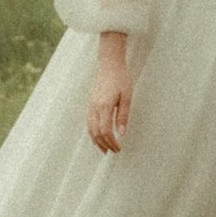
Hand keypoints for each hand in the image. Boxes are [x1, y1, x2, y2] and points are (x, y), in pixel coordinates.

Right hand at [88, 38, 132, 152]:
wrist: (109, 65)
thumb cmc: (121, 79)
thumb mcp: (126, 97)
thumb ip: (123, 116)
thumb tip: (121, 133)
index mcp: (104, 106)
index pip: (105, 131)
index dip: (111, 142)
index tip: (118, 148)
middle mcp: (94, 107)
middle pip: (96, 132)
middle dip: (104, 144)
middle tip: (114, 152)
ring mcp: (90, 106)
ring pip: (90, 129)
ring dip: (97, 141)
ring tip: (105, 149)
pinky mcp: (90, 104)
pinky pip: (88, 122)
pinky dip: (92, 133)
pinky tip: (98, 137)